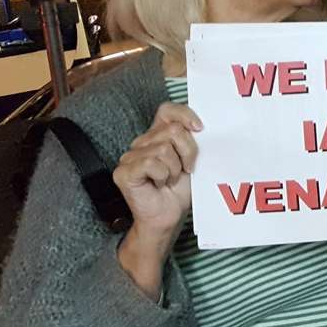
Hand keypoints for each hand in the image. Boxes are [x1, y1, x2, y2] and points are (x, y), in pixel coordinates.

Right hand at [114, 102, 199, 299]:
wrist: (169, 216)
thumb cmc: (181, 190)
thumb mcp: (193, 159)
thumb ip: (193, 139)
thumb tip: (202, 126)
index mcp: (158, 135)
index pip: (167, 110)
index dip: (185, 114)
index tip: (200, 129)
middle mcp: (142, 142)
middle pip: (172, 130)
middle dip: (188, 151)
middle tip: (186, 169)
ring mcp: (130, 156)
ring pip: (164, 148)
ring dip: (175, 168)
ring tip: (170, 179)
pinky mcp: (123, 172)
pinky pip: (151, 163)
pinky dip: (162, 175)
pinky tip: (159, 184)